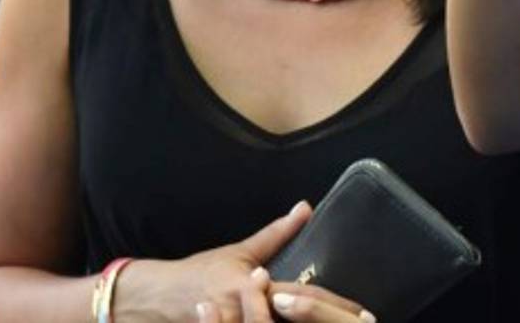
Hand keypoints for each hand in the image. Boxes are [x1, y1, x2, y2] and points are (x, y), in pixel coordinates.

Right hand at [112, 201, 361, 322]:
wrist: (157, 299)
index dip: (334, 307)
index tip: (362, 313)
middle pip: (294, 322)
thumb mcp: (240, 252)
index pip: (302, 299)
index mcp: (253, 288)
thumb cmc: (202, 274)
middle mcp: (246, 312)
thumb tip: (305, 207)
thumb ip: (277, 234)